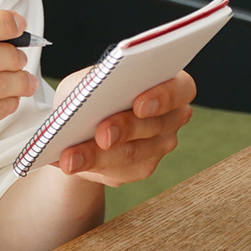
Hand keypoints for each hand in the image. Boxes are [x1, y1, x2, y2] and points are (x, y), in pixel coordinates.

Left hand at [50, 69, 195, 186]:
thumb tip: (90, 96)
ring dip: (98, 155)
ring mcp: (161, 145)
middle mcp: (172, 115)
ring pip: (133, 152)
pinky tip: (72, 162)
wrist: (82, 125)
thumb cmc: (90, 93)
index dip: (162, 97)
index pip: (180, 88)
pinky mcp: (142, 167)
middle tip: (102, 134)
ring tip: (71, 157)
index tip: (139, 105)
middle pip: (154, 125)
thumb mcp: (87, 80)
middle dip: (124, 129)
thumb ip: (93, 83)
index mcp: (169, 82)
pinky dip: (91, 165)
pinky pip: (119, 170)